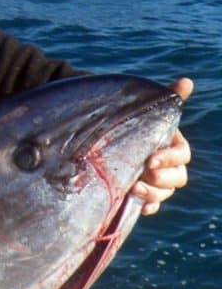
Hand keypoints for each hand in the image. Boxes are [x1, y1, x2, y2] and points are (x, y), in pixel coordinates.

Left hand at [133, 78, 192, 215]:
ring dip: (153, 194)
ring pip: (164, 193)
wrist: (103, 137)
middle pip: (178, 178)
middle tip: (145, 175)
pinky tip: (137, 206)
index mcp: (172, 145)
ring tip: (134, 189)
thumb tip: (186, 81)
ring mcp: (155, 182)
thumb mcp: (144, 110)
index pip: (182, 156)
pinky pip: (149, 206)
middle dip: (163, 178)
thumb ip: (167, 99)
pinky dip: (146, 207)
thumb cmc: (129, 122)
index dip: (169, 159)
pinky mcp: (140, 194)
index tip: (150, 159)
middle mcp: (167, 166)